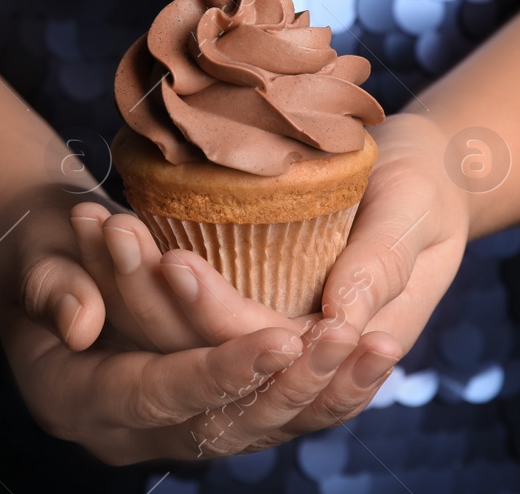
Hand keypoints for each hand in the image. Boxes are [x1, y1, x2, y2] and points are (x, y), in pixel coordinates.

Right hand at [0, 185, 399, 462]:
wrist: (59, 256)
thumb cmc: (46, 246)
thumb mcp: (37, 255)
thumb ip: (51, 287)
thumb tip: (79, 323)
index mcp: (80, 401)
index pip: (160, 395)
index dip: (220, 371)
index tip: (280, 338)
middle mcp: (130, 432)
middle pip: (223, 426)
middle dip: (290, 384)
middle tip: (344, 338)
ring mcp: (173, 428)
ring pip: (260, 428)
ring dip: (324, 391)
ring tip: (378, 347)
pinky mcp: (211, 411)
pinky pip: (274, 416)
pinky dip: (326, 393)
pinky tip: (373, 360)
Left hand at [63, 111, 467, 434]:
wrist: (419, 171)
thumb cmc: (425, 192)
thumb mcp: (415, 216)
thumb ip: (382, 266)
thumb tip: (343, 318)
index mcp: (335, 348)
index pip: (263, 347)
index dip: (217, 313)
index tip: (175, 262)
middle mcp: (285, 347)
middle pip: (201, 342)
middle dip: (150, 290)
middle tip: (111, 231)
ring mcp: (253, 320)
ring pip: (174, 319)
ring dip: (128, 274)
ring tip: (93, 221)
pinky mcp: (231, 287)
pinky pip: (173, 287)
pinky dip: (134, 255)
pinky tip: (97, 218)